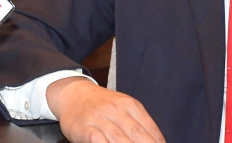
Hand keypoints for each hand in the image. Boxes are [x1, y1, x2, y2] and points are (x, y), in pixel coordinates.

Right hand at [47, 78, 165, 142]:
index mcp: (130, 105)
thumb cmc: (103, 104)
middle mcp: (116, 110)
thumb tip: (156, 140)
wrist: (74, 94)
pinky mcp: (83, 128)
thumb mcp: (123, 107)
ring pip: (118, 138)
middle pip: (136, 134)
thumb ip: (139, 122)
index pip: (149, 128)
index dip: (157, 142)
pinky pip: (96, 140)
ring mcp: (99, 119)